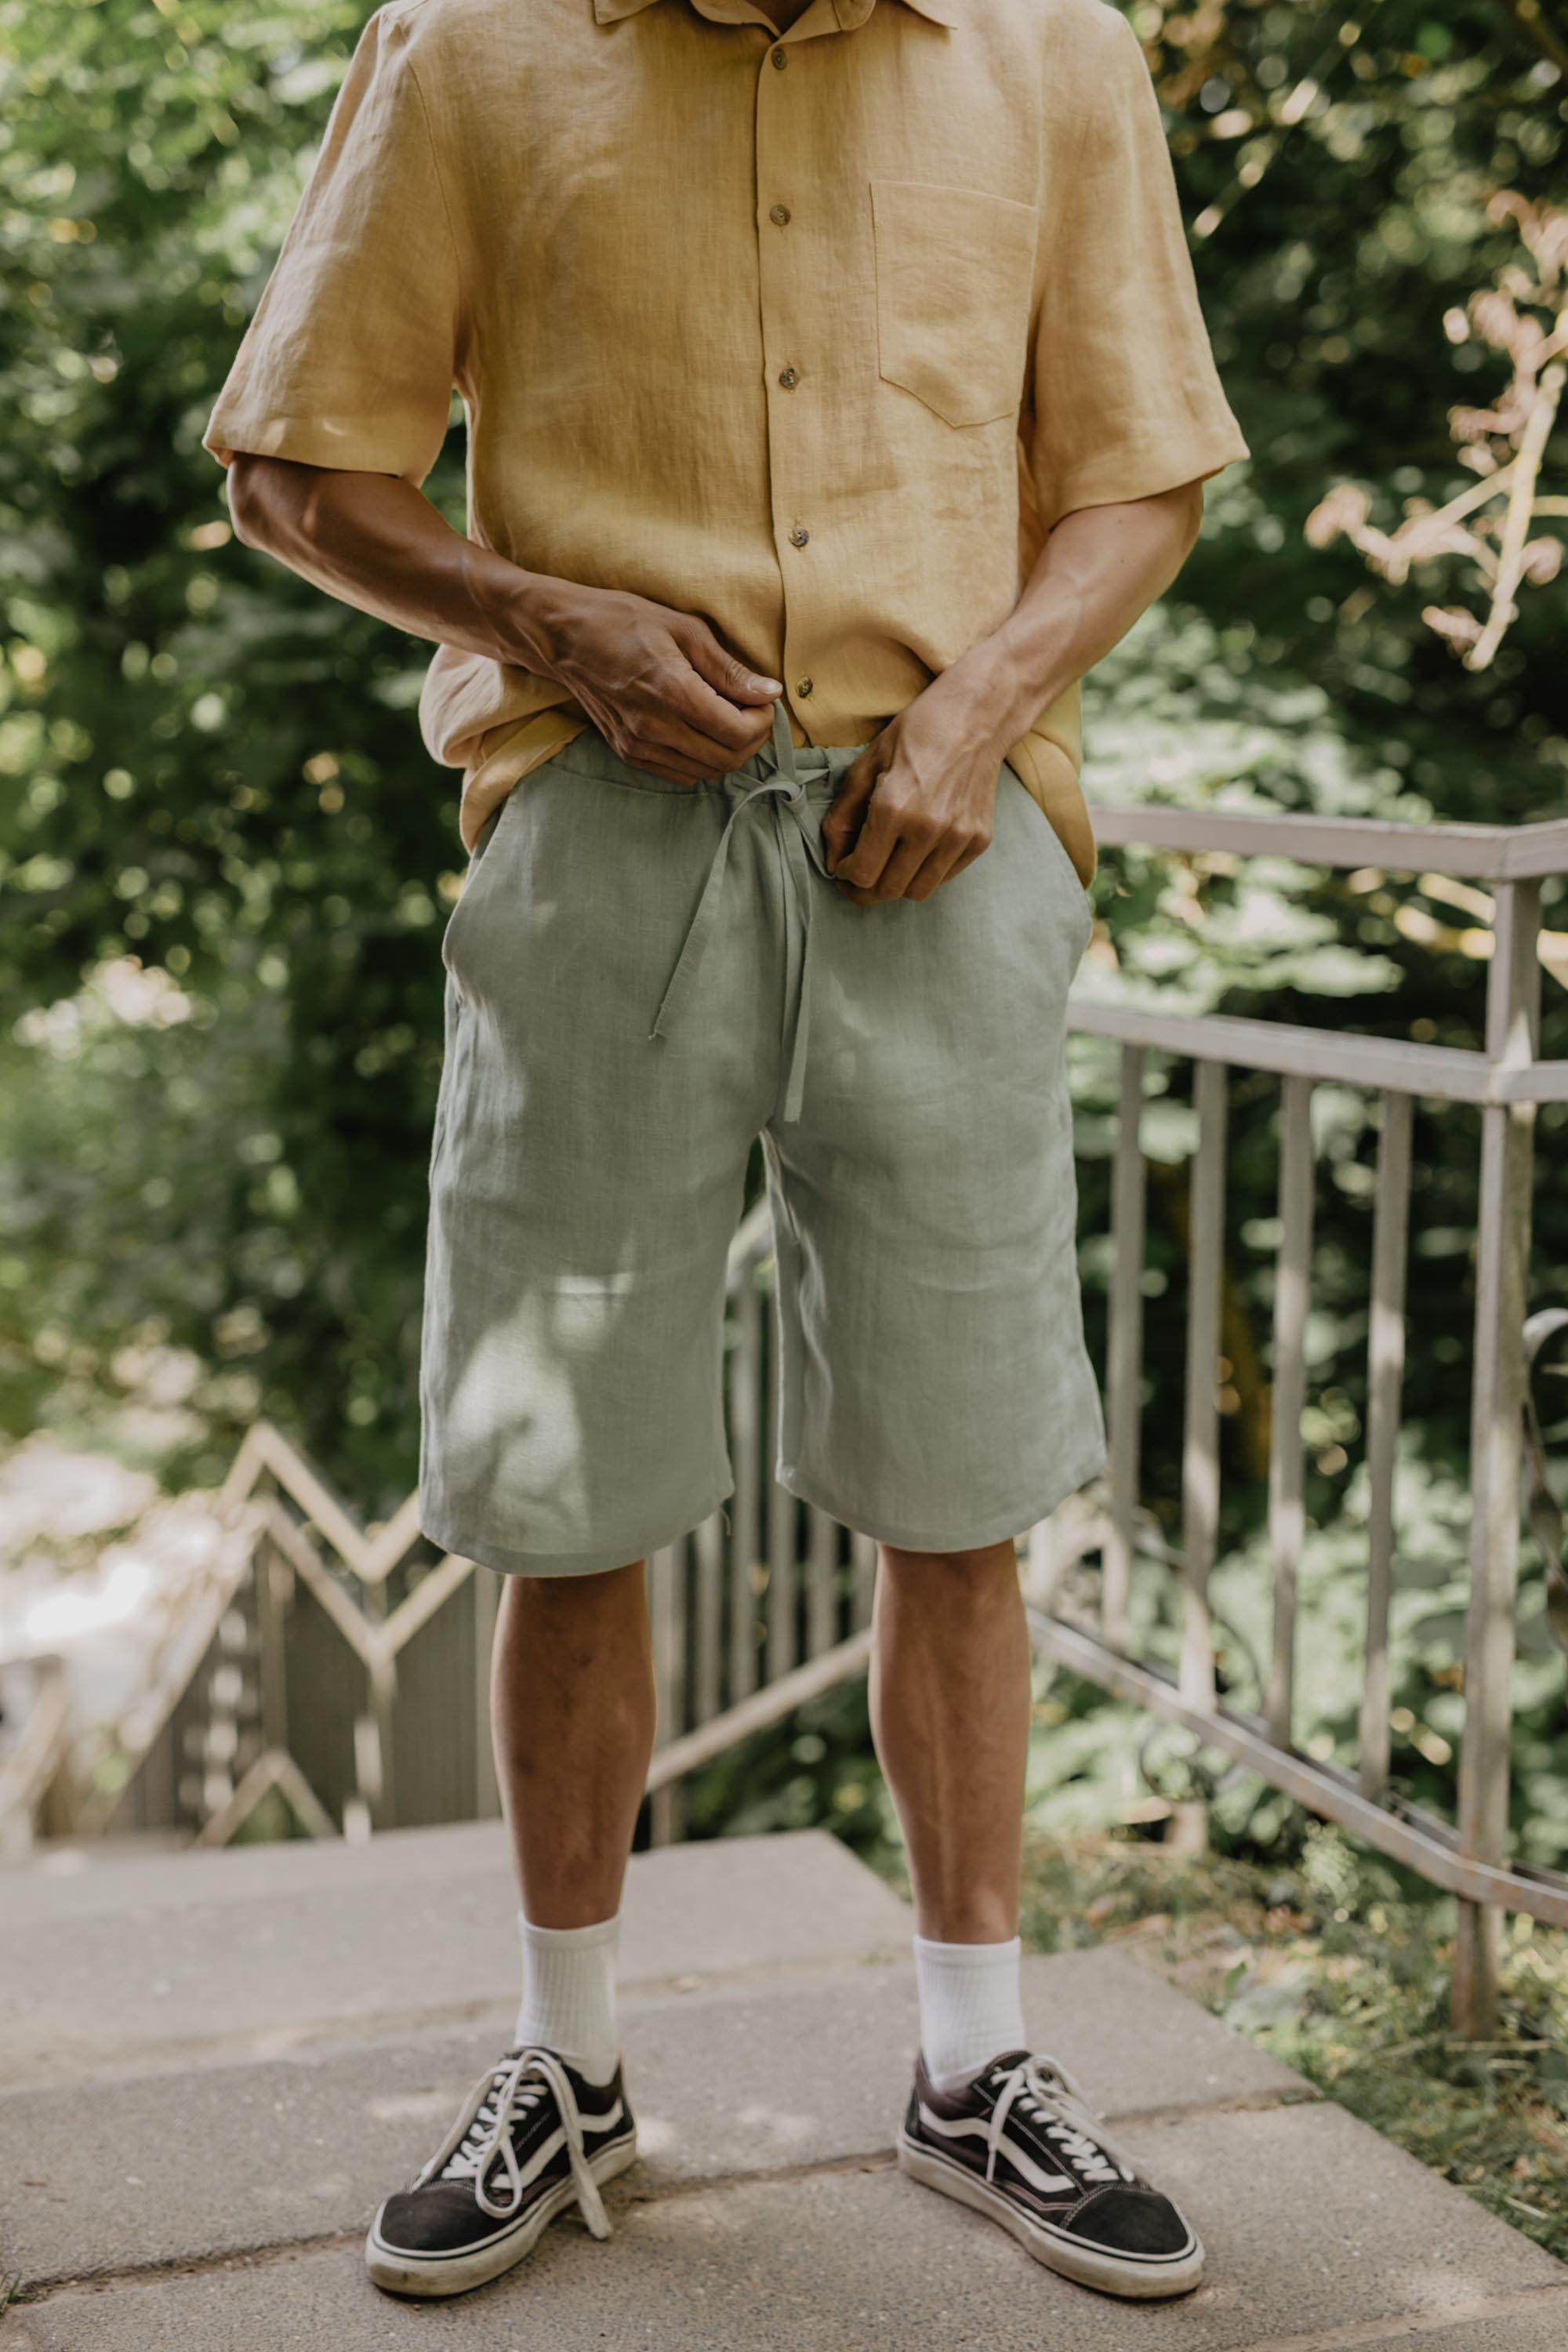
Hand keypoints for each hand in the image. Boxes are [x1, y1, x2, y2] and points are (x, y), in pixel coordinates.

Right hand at [528, 584, 780, 783]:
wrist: (564, 638)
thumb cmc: (623, 621)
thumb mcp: (684, 629)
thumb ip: (728, 668)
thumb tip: (769, 692)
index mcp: (672, 692)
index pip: (738, 733)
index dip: (762, 721)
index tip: (762, 701)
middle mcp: (654, 727)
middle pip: (727, 759)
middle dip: (751, 739)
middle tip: (751, 711)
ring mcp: (639, 746)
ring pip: (706, 772)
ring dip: (728, 751)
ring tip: (726, 718)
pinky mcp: (629, 754)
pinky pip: (681, 773)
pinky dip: (701, 759)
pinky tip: (699, 730)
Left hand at [822, 672, 1006, 904]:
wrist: (978, 715)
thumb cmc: (917, 732)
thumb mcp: (867, 764)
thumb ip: (843, 816)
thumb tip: (833, 860)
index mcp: (893, 809)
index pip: (863, 873)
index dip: (846, 876)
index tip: (842, 868)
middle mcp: (928, 829)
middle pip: (888, 890)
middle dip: (865, 889)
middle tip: (857, 876)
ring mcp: (958, 837)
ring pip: (917, 892)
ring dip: (896, 884)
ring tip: (887, 864)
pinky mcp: (979, 840)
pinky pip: (944, 877)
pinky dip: (925, 872)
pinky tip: (916, 850)